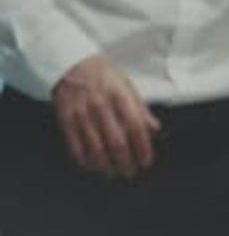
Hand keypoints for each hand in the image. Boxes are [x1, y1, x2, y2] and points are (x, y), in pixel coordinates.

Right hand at [52, 55, 160, 177]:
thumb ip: (141, 109)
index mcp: (119, 95)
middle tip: (130, 171)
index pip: (135, 127)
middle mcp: (101, 105)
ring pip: (96, 149)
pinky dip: (85, 161)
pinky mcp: (67, 119)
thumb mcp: (126, 84)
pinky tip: (92, 166)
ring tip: (113, 172)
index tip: (146, 161)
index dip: (143, 148)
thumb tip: (155, 129)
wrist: (71, 63)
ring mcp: (82, 113)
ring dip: (106, 166)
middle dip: (126, 162)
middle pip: (117, 142)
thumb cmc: (103, 74)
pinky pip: (76, 147)